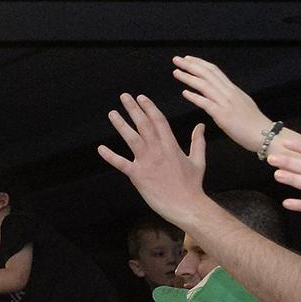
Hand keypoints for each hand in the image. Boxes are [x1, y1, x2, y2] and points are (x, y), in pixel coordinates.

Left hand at [98, 94, 207, 228]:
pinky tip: (100, 148)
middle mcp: (158, 150)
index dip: (149, 107)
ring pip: (132, 138)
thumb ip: (197, 141)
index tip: (141, 97)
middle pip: (144, 124)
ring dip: (121, 124)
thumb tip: (200, 125)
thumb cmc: (192, 184)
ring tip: (112, 113)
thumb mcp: (198, 160)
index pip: (159, 120)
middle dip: (133, 109)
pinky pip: (121, 163)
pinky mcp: (138, 176)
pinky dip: (110, 156)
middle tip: (124, 96)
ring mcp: (147, 162)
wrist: (186, 205)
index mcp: (171, 145)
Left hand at [171, 55, 273, 152]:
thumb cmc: (253, 123)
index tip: (188, 58)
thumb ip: (231, 97)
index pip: (214, 71)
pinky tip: (184, 93)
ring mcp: (226, 103)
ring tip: (176, 72)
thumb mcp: (242, 104)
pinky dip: (195, 97)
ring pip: (205, 85)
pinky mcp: (223, 115)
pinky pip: (206, 104)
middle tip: (177, 59)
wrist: (265, 134)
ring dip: (189, 77)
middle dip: (191, 65)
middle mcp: (229, 92)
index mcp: (233, 89)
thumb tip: (222, 94)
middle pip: (207, 74)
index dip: (200, 63)